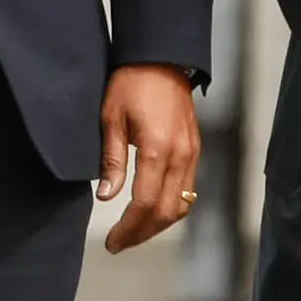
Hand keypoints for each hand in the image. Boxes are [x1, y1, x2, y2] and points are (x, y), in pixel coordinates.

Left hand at [98, 64, 200, 253]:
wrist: (160, 57)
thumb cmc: (130, 82)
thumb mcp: (111, 118)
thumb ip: (111, 160)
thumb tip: (106, 195)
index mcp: (157, 149)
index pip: (144, 203)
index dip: (128, 228)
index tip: (112, 242)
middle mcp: (180, 156)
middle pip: (166, 212)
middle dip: (142, 233)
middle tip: (120, 243)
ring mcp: (192, 153)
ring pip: (182, 205)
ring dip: (158, 224)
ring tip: (134, 232)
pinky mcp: (195, 149)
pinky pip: (188, 189)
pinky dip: (171, 207)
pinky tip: (152, 210)